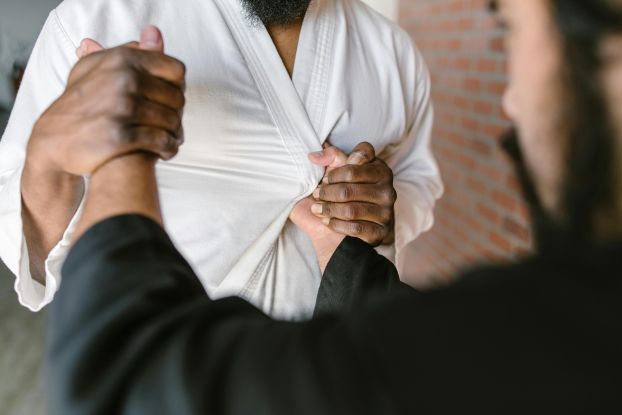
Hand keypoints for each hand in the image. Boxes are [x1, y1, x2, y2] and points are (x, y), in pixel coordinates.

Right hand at [25, 26, 185, 176]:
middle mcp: (124, 80)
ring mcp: (122, 108)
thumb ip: (132, 52)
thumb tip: (155, 33)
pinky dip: (168, 149)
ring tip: (169, 139)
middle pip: (177, 98)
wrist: (54, 140)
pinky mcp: (122, 135)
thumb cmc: (81, 102)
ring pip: (172, 122)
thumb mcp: (99, 68)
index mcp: (123, 59)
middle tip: (170, 124)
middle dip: (176, 114)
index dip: (177, 87)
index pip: (176, 70)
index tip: (169, 99)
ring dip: (175, 134)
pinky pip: (162, 142)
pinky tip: (164, 151)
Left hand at [311, 142, 395, 245]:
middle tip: (317, 195)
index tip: (327, 178)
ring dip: (328, 209)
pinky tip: (326, 221)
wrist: (357, 230)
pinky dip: (336, 224)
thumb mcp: (343, 171)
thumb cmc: (349, 193)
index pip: (359, 160)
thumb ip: (331, 157)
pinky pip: (355, 228)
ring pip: (350, 210)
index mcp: (381, 170)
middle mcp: (387, 190)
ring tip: (317, 208)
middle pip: (348, 189)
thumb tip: (313, 157)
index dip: (337, 170)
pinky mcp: (381, 232)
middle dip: (327, 192)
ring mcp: (387, 212)